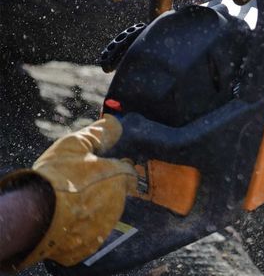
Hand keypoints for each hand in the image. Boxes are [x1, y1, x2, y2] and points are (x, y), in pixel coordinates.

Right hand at [0, 115, 135, 269]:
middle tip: (82, 183)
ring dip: (95, 205)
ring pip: (107, 210)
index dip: (114, 166)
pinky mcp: (94, 241)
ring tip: (73, 200)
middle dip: (104, 186)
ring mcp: (107, 222)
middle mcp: (118, 200)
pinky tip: (71, 216)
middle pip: (117, 190)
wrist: (36, 215)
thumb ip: (98, 134)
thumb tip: (115, 122)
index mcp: (118, 176)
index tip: (101, 166)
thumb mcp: (74, 145)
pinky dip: (86, 224)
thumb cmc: (57, 177)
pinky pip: (94, 230)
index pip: (127, 169)